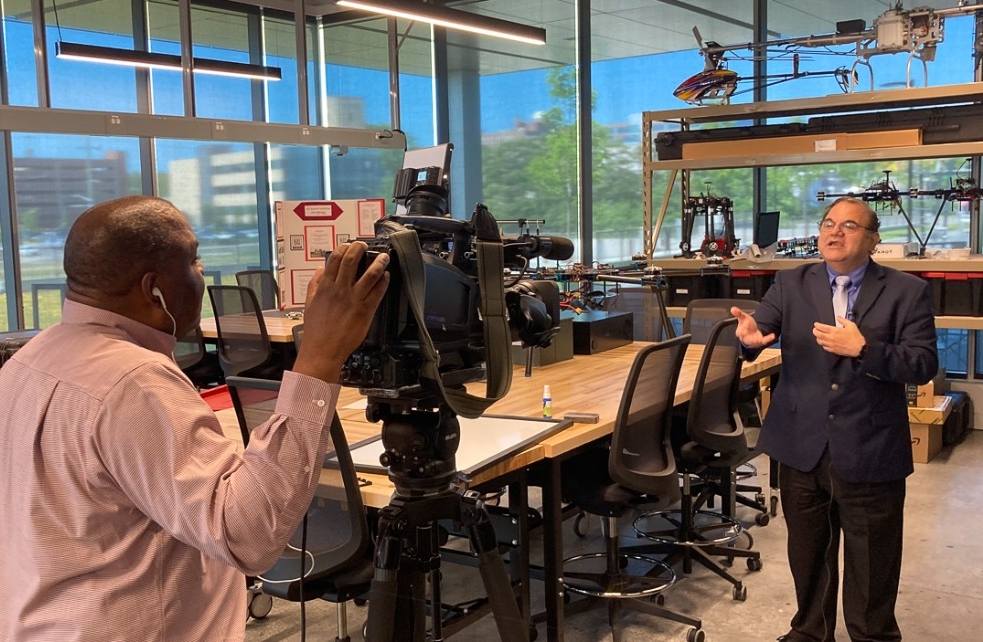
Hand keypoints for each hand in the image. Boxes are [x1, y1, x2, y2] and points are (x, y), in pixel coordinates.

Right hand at [291, 242, 389, 382]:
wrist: (323, 351)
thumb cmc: (316, 331)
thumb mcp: (310, 304)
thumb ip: (315, 285)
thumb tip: (319, 270)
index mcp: (325, 287)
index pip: (334, 259)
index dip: (343, 248)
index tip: (349, 245)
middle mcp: (340, 290)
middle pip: (351, 261)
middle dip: (360, 249)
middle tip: (365, 245)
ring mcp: (353, 300)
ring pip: (369, 275)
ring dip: (378, 262)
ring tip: (384, 257)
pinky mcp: (365, 311)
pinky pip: (377, 292)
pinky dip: (383, 281)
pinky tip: (386, 276)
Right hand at [730, 306, 774, 347]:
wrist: (752, 330)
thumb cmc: (746, 325)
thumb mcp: (743, 317)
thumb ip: (738, 313)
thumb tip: (733, 309)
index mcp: (740, 332)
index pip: (739, 332)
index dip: (742, 330)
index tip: (746, 324)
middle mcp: (746, 338)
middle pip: (746, 339)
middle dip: (749, 337)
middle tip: (754, 333)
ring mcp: (753, 340)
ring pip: (755, 342)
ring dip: (758, 340)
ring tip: (762, 337)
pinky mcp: (759, 341)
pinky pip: (764, 341)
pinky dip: (768, 338)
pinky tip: (772, 335)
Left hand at [813, 316, 864, 357]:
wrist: (859, 348)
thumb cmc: (855, 336)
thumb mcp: (851, 325)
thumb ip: (843, 320)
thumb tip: (838, 317)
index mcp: (835, 331)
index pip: (822, 328)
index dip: (817, 325)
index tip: (816, 324)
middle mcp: (831, 338)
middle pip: (818, 335)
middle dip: (815, 331)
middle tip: (814, 329)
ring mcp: (831, 345)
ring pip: (820, 342)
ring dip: (818, 338)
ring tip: (818, 335)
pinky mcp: (833, 350)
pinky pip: (824, 347)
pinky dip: (822, 344)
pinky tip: (824, 342)